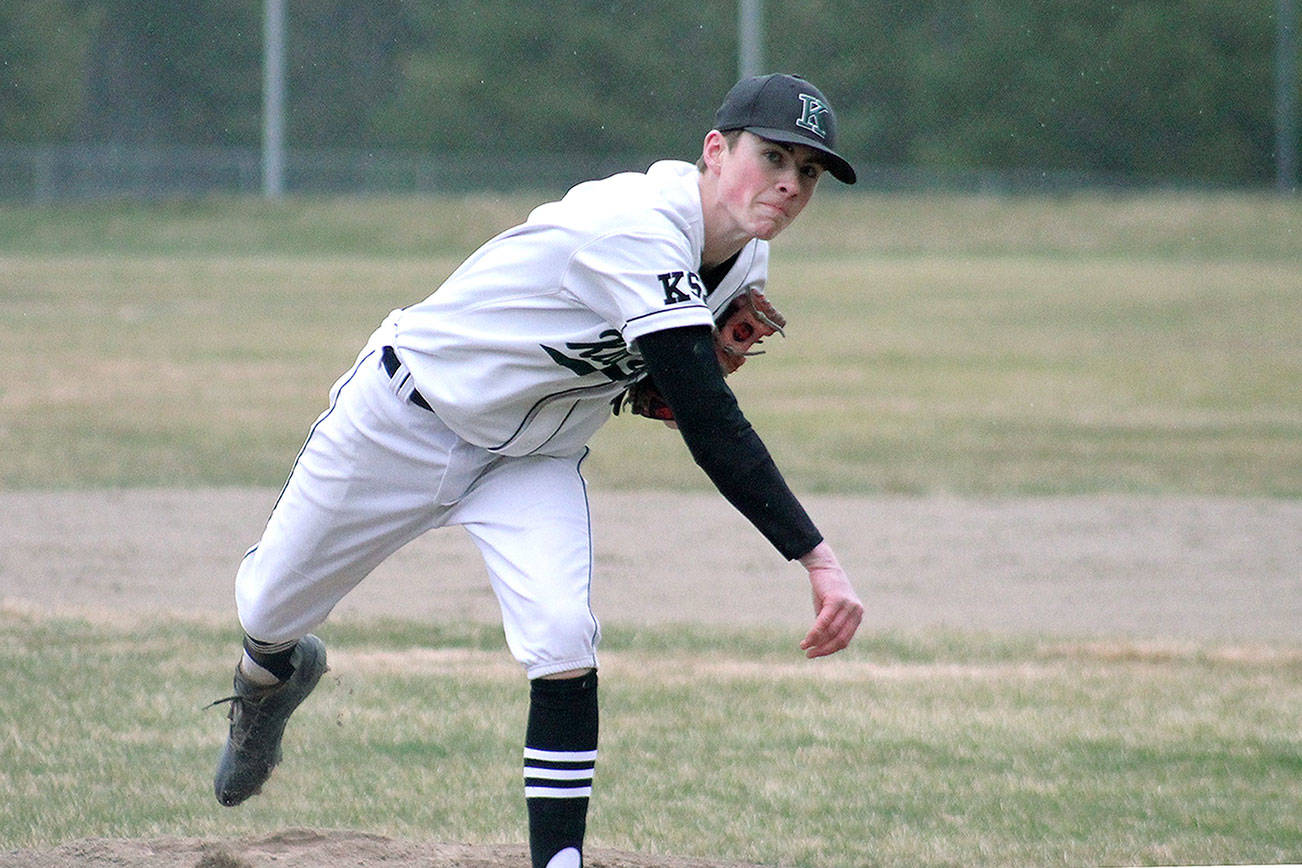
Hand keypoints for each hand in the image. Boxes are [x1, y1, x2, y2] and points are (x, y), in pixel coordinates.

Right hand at [798, 542, 862, 658]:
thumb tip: (820, 646)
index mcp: (857, 615)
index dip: (830, 650)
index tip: (816, 654)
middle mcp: (856, 611)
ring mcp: (848, 605)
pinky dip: (814, 633)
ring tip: (805, 647)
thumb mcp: (828, 611)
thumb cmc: (825, 589)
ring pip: (831, 632)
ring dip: (816, 642)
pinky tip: (806, 640)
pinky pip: (824, 622)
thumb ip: (828, 626)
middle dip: (824, 649)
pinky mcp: (837, 600)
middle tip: (810, 655)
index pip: (845, 640)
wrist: (823, 566)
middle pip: (840, 639)